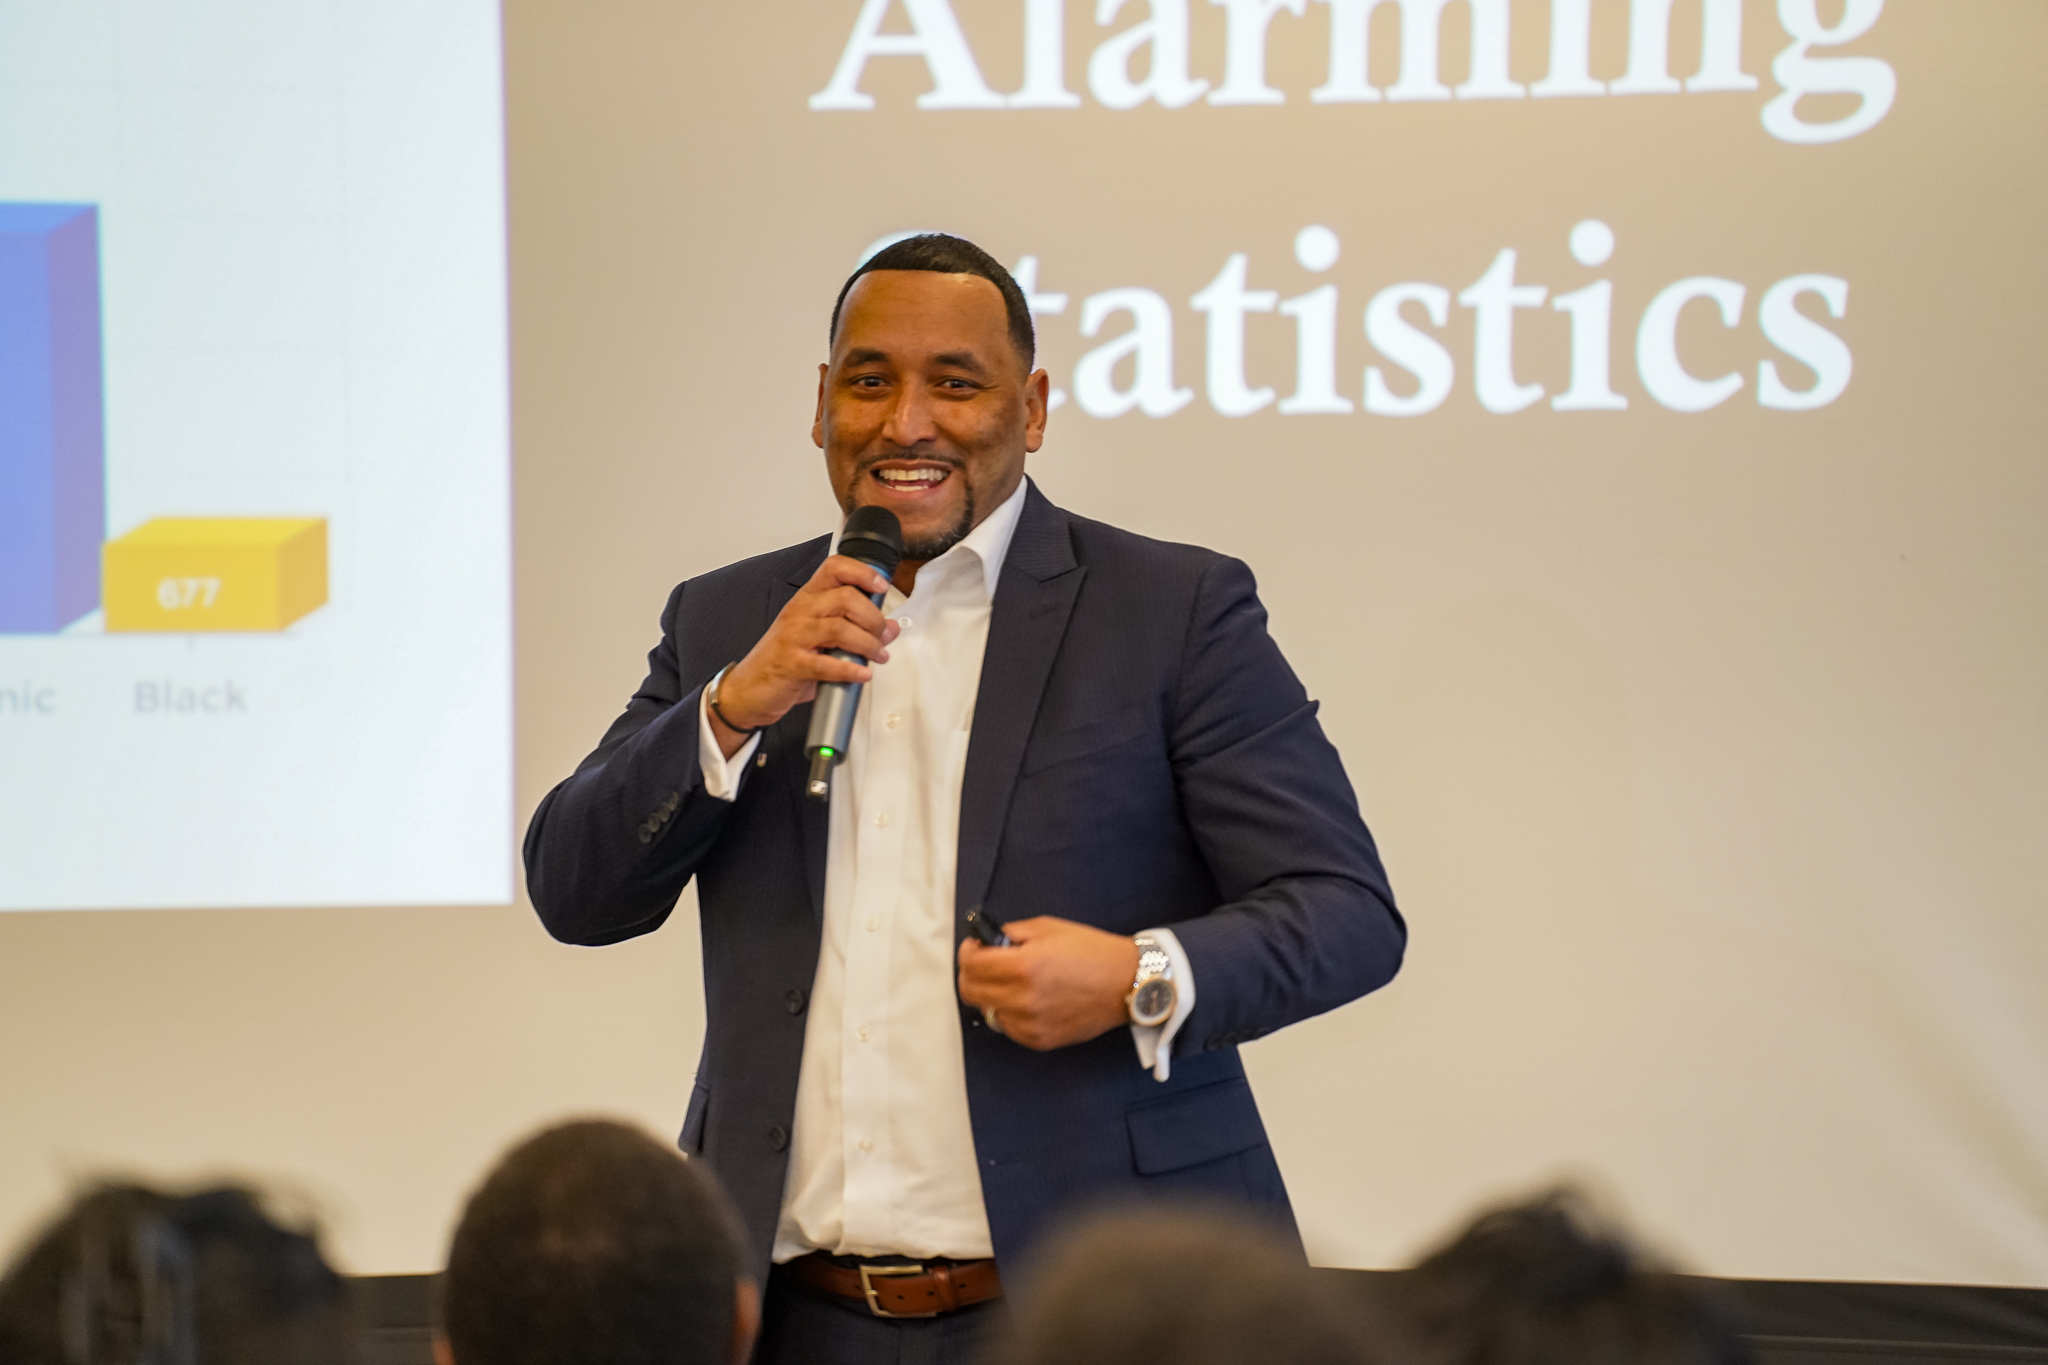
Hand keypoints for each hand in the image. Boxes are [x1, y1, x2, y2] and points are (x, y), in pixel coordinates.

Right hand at [709, 555, 902, 755]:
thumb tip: (889, 628)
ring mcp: (793, 637)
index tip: (880, 585)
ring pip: (839, 628)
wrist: (748, 690)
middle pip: (845, 598)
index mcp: (806, 600)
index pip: (834, 569)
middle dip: (873, 617)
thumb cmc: (784, 661)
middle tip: (883, 635)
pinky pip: (825, 664)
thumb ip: (855, 630)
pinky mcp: (791, 665)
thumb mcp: (821, 640)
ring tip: (878, 655)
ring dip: (867, 643)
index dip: (862, 572)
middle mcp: (799, 613)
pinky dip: (849, 669)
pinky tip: (862, 674)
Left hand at [957, 917, 1139, 1050]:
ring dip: (992, 994)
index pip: (970, 964)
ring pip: (987, 1011)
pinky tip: (1028, 999)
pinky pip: (1008, 1027)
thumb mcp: (1048, 928)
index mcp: (1023, 966)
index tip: (975, 947)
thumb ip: (1011, 934)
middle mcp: (1023, 998)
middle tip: (984, 963)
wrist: (1125, 983)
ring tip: (1013, 982)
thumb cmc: (1091, 951)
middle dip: (971, 973)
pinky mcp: (1039, 1040)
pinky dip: (1010, 1013)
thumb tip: (986, 942)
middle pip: (969, 991)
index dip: (968, 951)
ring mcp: (1030, 1024)